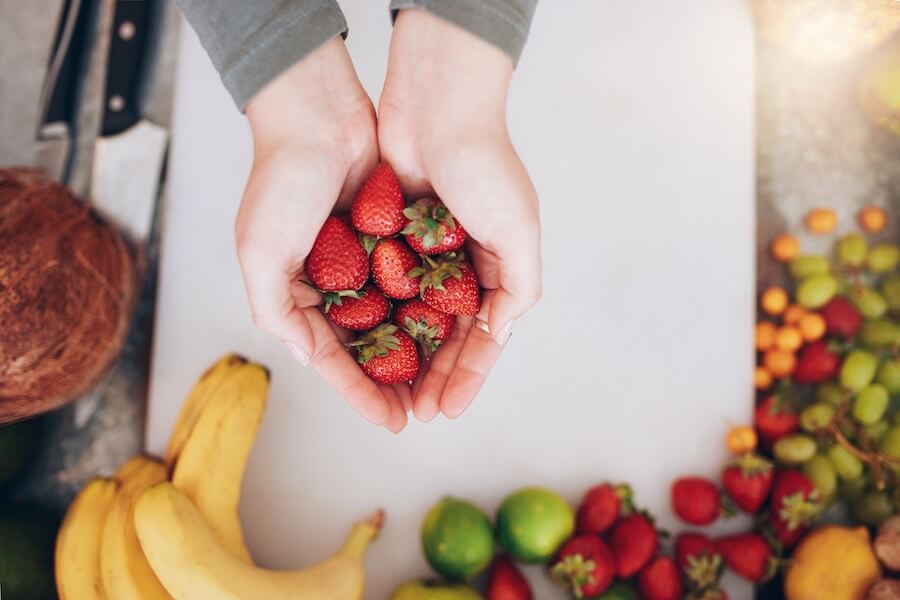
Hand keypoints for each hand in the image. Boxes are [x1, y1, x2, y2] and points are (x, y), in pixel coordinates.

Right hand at [237, 38, 409, 431]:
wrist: (319, 114)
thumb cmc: (281, 180)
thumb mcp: (260, 250)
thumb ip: (275, 308)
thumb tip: (307, 356)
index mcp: (298, 292)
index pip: (334, 357)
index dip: (361, 392)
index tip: (393, 421)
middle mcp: (334, 281)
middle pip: (371, 346)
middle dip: (396, 382)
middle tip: (425, 412)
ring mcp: (366, 259)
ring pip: (399, 318)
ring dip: (420, 351)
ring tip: (446, 381)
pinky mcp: (394, 235)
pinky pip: (418, 281)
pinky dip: (433, 306)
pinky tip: (456, 331)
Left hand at [378, 10, 542, 420]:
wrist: (436, 105)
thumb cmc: (485, 164)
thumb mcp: (518, 229)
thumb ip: (520, 286)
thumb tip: (503, 334)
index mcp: (497, 269)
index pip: (482, 339)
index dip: (466, 378)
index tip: (446, 411)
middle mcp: (462, 266)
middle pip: (445, 338)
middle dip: (432, 377)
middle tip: (414, 414)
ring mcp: (425, 253)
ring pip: (412, 320)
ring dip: (403, 357)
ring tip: (387, 392)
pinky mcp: (391, 237)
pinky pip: (383, 288)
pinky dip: (379, 318)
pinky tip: (365, 347)